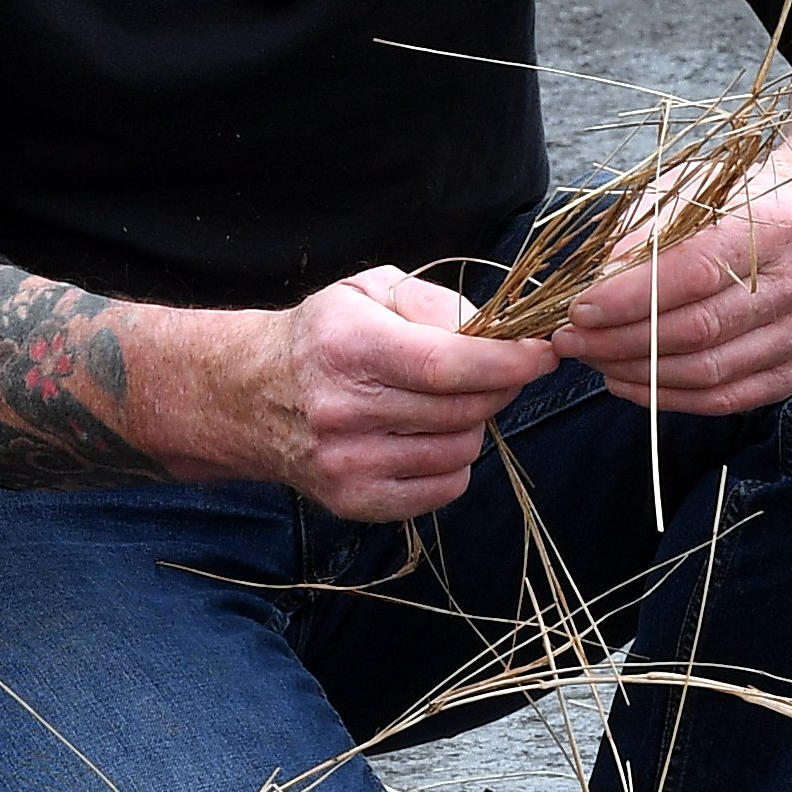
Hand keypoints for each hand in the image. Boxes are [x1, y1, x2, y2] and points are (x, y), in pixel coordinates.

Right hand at [248, 268, 555, 516]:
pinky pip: (445, 488)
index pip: (448, 365)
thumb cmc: (324, 337)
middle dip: (498, 387)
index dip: (507, 362)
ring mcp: (347, 462)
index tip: (541, 354)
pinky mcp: (355, 500)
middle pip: (463, 409)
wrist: (250, 396)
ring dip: (472, 424)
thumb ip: (436, 304)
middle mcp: (343, 409)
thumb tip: (495, 333)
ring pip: (460, 450)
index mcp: (350, 347)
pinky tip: (428, 437)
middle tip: (494, 371)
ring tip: (445, 403)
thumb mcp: (370, 292)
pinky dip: (453, 463)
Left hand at [560, 167, 791, 416]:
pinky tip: (629, 382)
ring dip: (638, 373)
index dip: (629, 297)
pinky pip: (727, 398)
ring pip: (709, 372)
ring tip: (593, 359)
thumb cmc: (746, 202)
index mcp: (780, 225)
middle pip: (699, 330)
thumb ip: (647, 229)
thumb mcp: (696, 189)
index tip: (579, 308)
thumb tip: (596, 283)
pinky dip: (669, 397)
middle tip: (573, 340)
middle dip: (622, 340)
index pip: (695, 272)